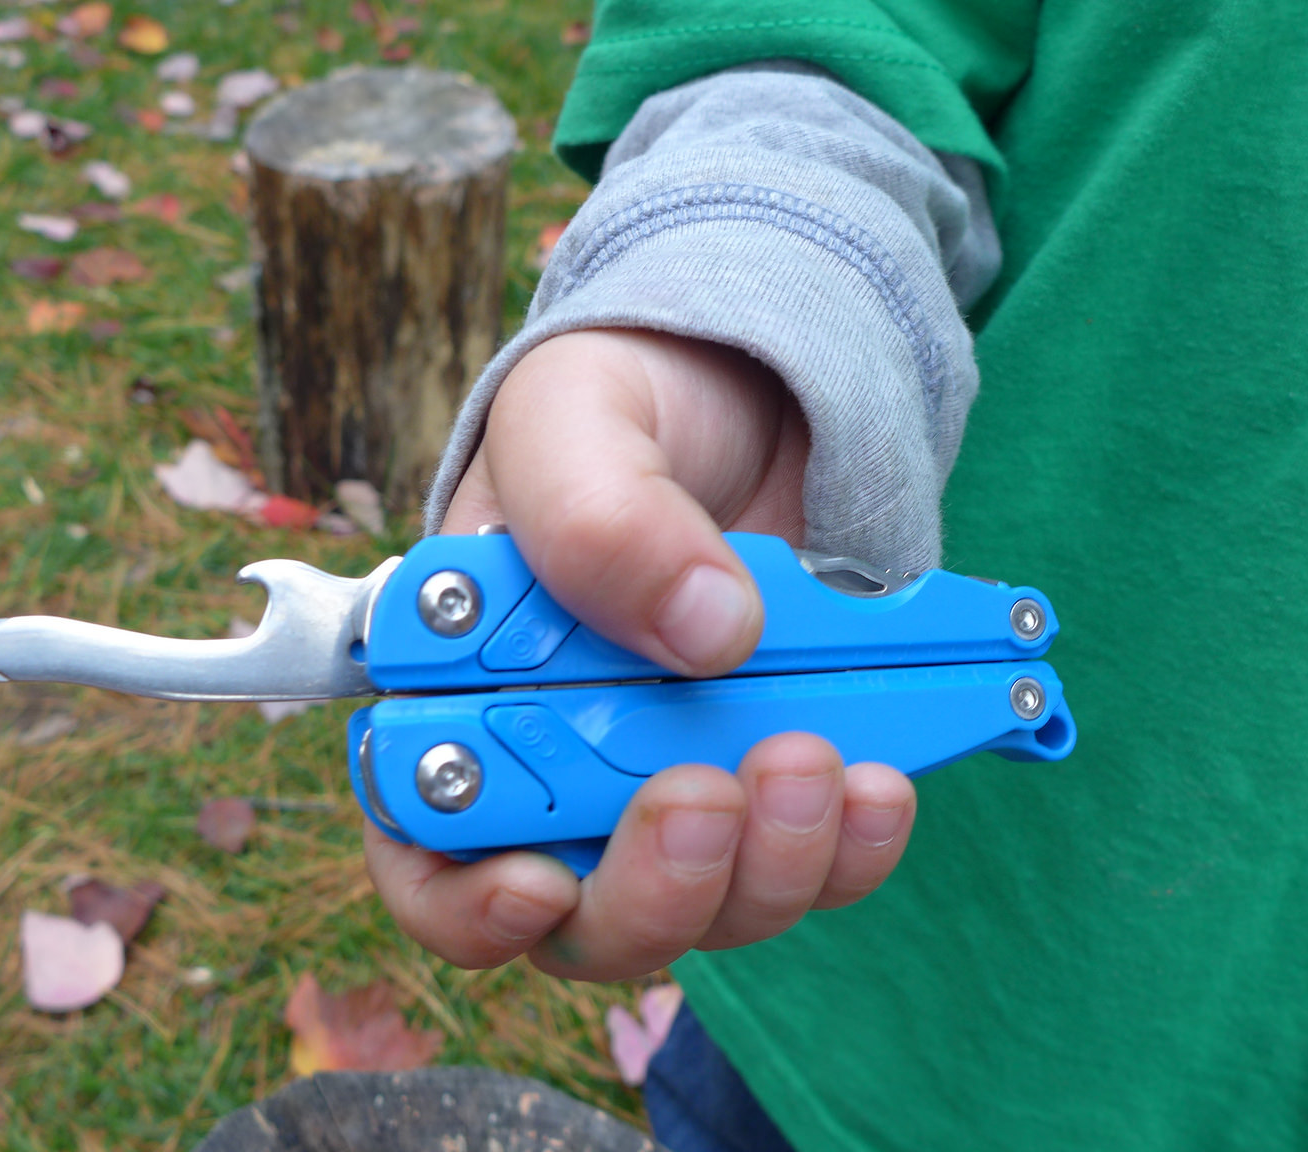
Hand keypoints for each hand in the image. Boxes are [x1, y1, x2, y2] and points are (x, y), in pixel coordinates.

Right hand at [365, 329, 917, 980]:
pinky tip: (880, 784)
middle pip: (584, 919)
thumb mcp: (579, 415)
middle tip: (708, 795)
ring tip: (817, 759)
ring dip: (767, 864)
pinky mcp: (776, 783)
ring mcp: (673, 789)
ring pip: (711, 910)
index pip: (427, 851)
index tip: (537, 883)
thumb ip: (600, 513)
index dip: (467, 903)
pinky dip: (851, 846)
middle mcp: (559, 772)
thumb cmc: (621, 398)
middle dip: (654, 887)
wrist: (748, 384)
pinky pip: (816, 866)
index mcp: (462, 696)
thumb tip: (705, 635)